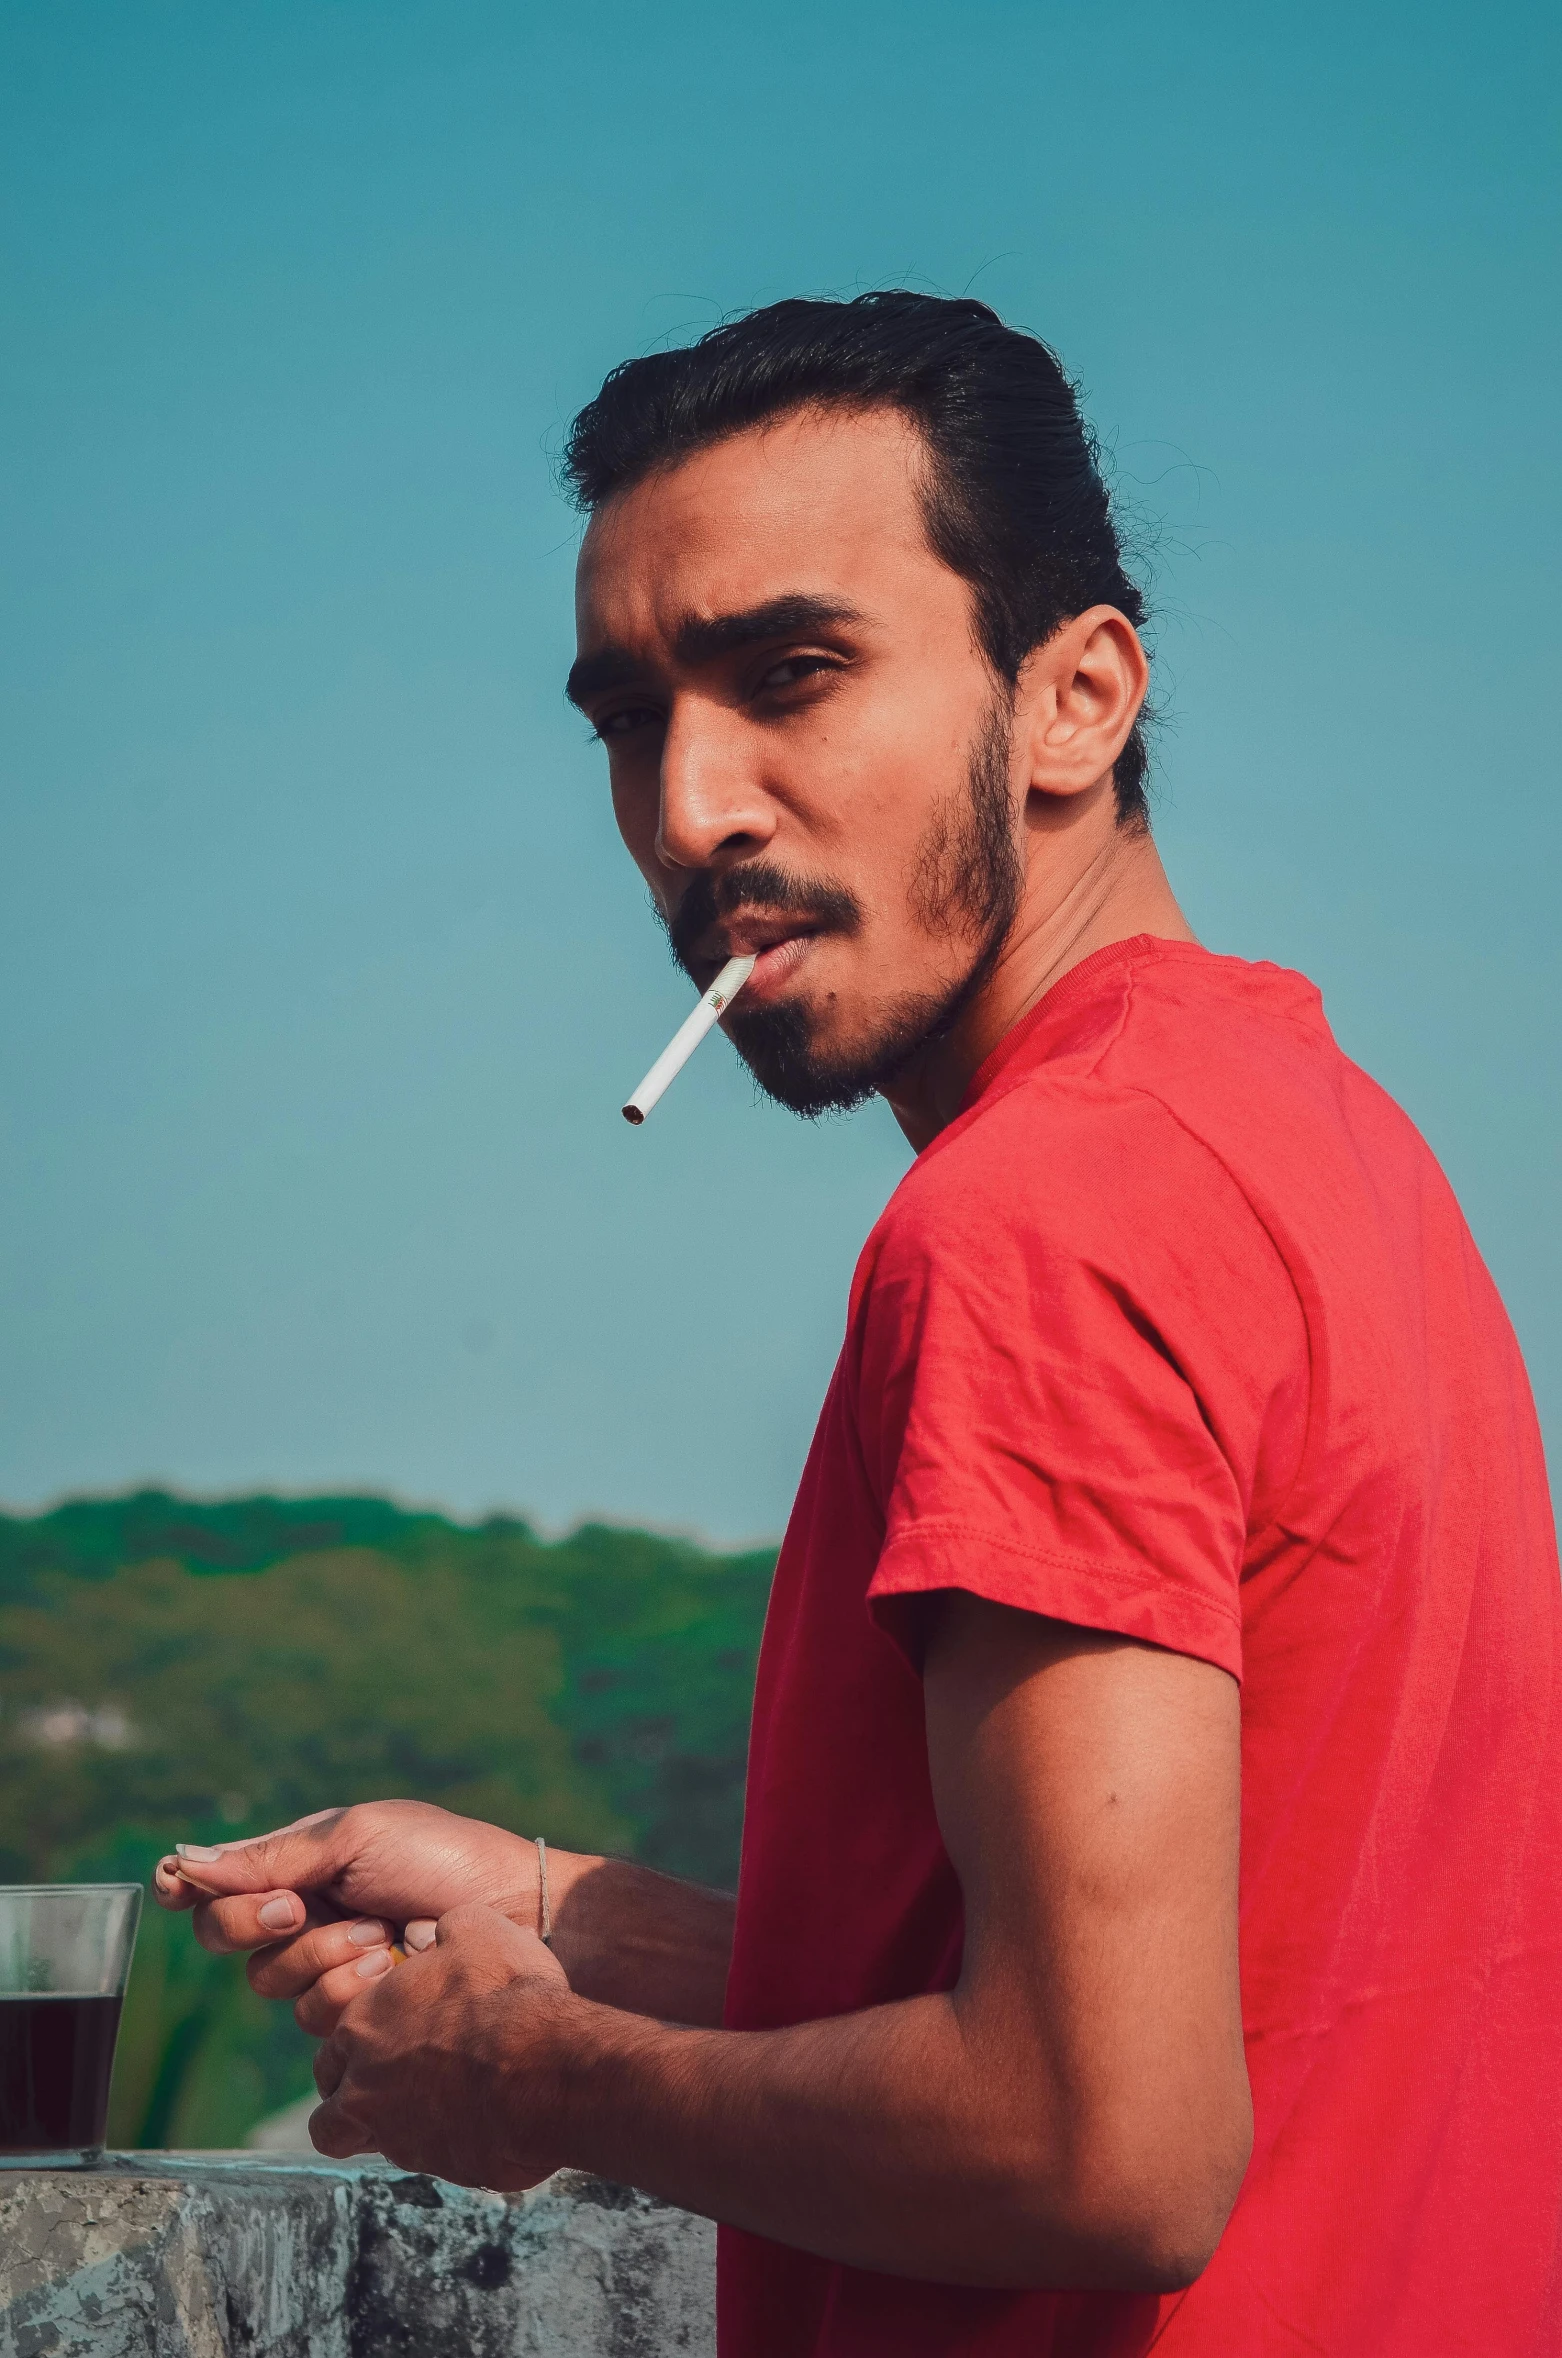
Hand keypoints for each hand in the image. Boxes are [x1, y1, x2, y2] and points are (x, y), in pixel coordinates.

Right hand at [153, 1800, 544, 2033]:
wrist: (517, 1915)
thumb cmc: (445, 1859)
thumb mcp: (358, 1837)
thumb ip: (276, 1856)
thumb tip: (190, 1862)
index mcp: (301, 1863)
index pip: (221, 1880)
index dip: (190, 1887)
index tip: (179, 1889)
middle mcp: (306, 1915)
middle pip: (224, 1936)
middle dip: (256, 1922)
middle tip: (304, 1906)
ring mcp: (329, 1965)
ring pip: (271, 1982)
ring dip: (324, 1955)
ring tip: (382, 1935)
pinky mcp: (356, 2013)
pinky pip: (315, 2018)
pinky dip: (352, 1989)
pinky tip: (395, 1967)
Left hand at [310, 1903, 573, 2188]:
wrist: (547, 2066)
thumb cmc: (507, 1993)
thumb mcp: (476, 1930)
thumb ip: (443, 1931)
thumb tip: (436, 1934)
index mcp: (365, 2024)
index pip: (330, 2050)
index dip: (353, 2049)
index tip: (385, 2042)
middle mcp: (367, 2085)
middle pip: (330, 2111)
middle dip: (352, 2100)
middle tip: (392, 2083)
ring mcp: (398, 2135)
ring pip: (364, 2146)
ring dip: (386, 2130)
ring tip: (431, 2105)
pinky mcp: (440, 2166)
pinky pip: (426, 2160)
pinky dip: (441, 2144)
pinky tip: (477, 2117)